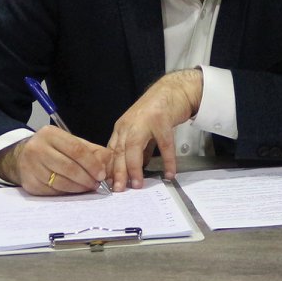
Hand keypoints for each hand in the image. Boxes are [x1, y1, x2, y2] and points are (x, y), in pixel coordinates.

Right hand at [0, 127, 112, 194]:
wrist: (22, 157)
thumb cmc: (52, 149)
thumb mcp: (69, 142)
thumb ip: (91, 150)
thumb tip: (108, 163)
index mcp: (50, 134)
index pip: (76, 149)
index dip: (92, 163)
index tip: (101, 174)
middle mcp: (37, 148)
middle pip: (68, 167)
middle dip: (86, 178)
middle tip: (96, 183)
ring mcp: (31, 166)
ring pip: (61, 182)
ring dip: (79, 188)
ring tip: (87, 187)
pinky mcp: (29, 183)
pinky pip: (53, 191)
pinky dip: (66, 193)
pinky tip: (73, 191)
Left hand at [105, 68, 203, 189]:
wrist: (172, 90)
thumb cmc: (156, 110)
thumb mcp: (141, 130)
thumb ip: (139, 149)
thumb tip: (136, 169)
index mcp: (122, 128)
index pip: (111, 151)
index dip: (110, 169)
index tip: (109, 185)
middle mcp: (129, 124)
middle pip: (119, 150)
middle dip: (118, 172)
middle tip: (118, 190)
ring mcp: (145, 121)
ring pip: (134, 147)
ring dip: (134, 167)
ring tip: (137, 185)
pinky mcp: (162, 120)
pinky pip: (164, 145)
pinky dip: (167, 160)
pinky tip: (169, 173)